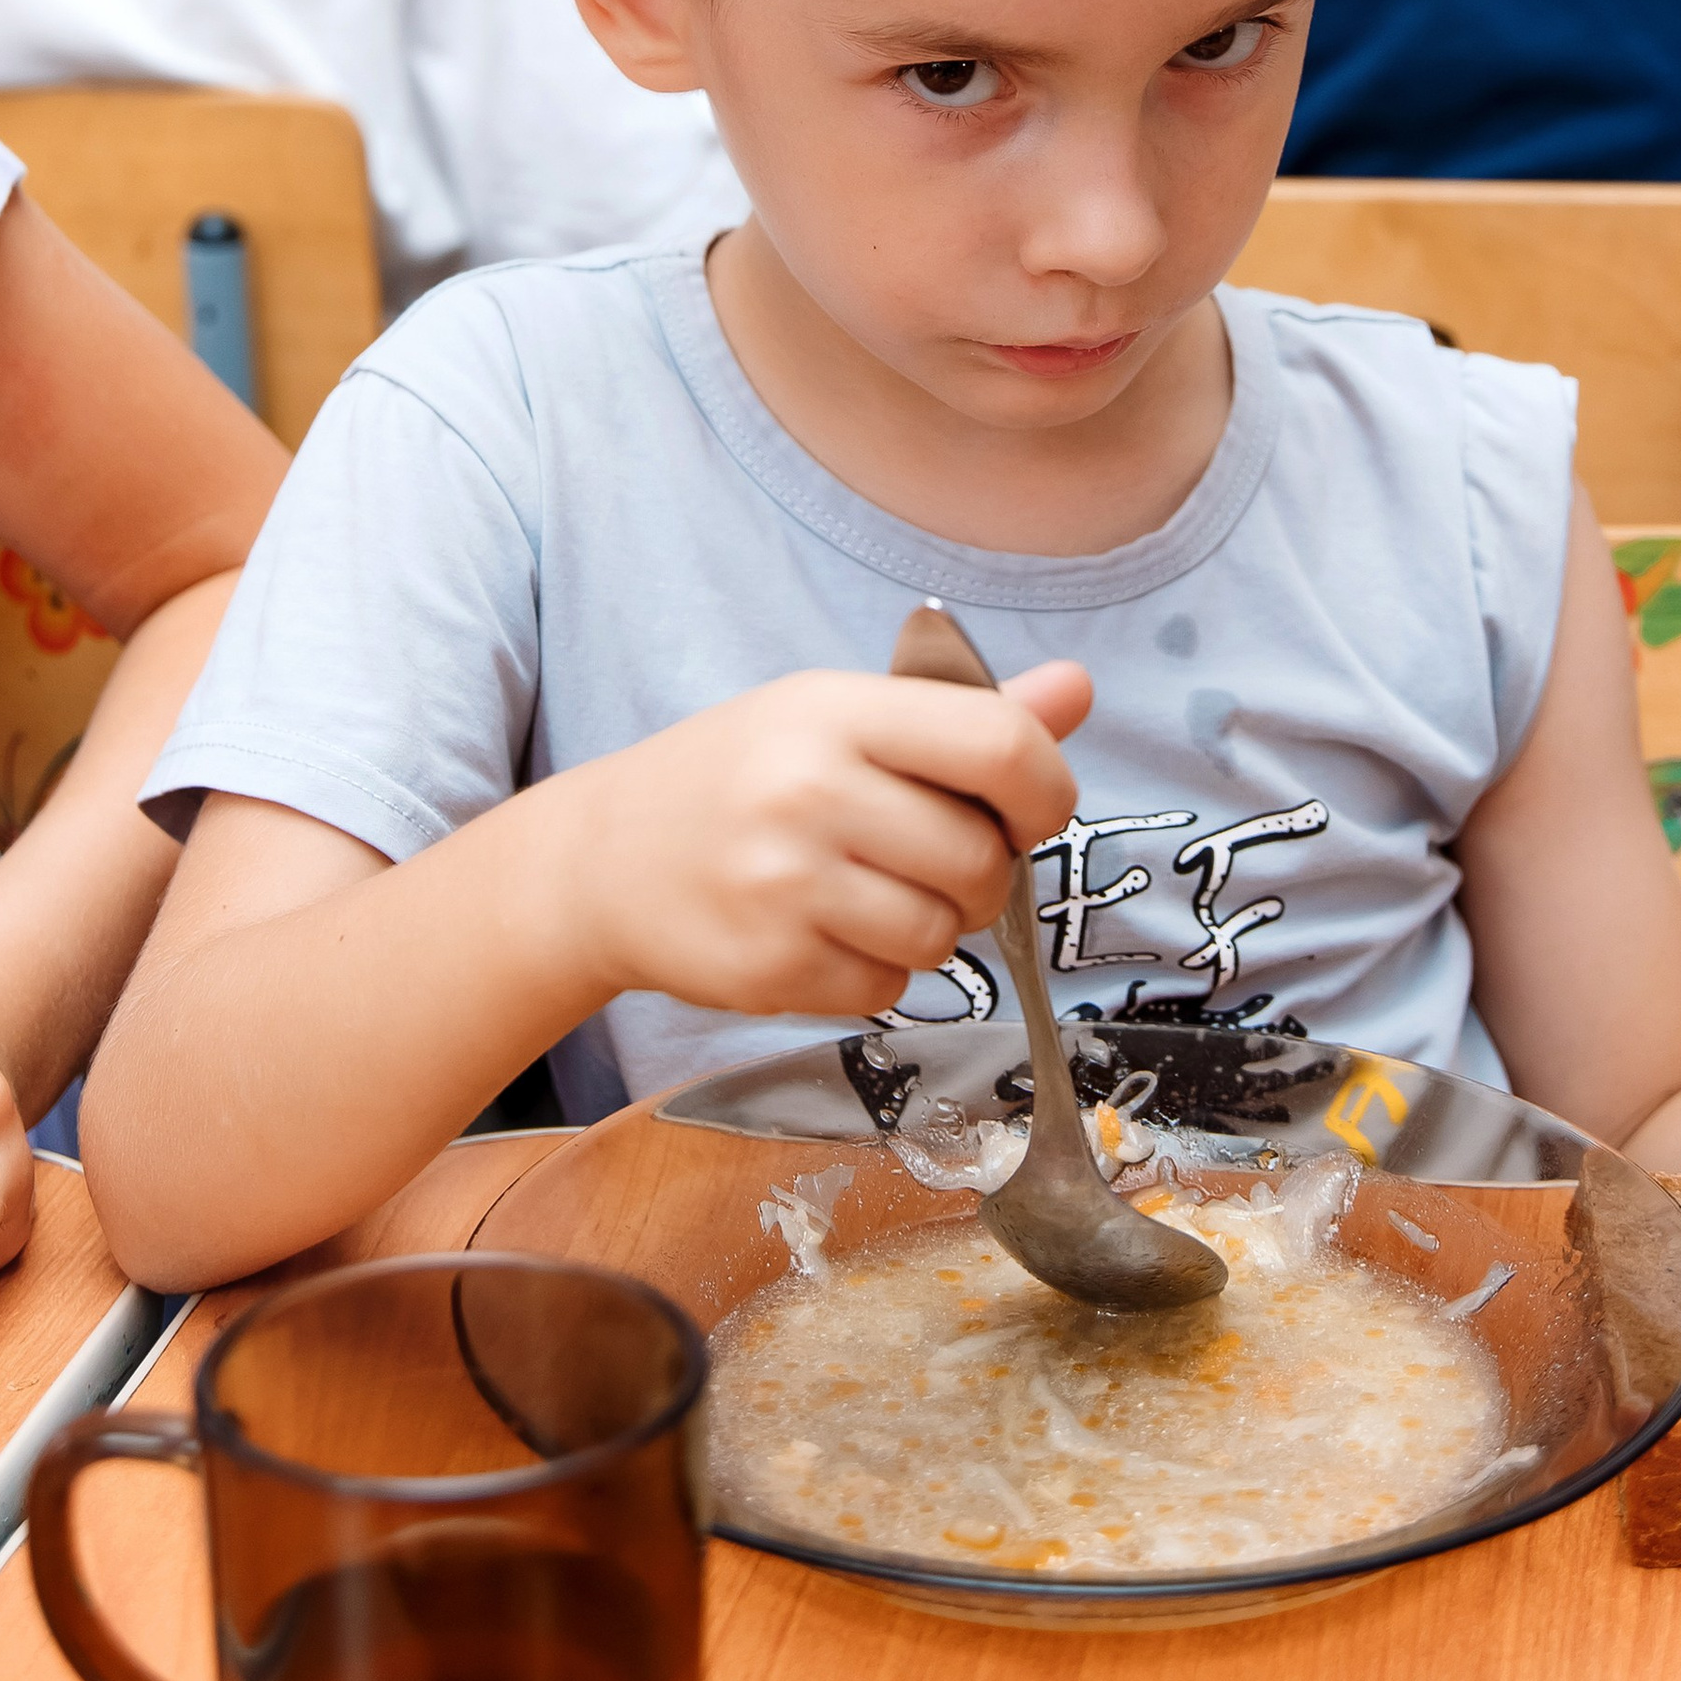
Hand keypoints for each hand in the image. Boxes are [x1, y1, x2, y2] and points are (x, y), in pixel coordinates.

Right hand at [568, 663, 1087, 1022]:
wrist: (600, 859)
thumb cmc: (740, 777)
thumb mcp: (837, 716)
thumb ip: (965, 716)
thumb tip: (1079, 688)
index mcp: (837, 711)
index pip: (1001, 745)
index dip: (1045, 788)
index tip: (1030, 808)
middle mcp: (809, 791)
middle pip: (981, 860)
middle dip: (982, 875)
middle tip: (932, 861)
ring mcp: (784, 885)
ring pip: (942, 937)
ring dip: (930, 928)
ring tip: (869, 895)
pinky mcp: (768, 967)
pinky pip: (886, 991)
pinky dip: (874, 974)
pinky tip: (823, 933)